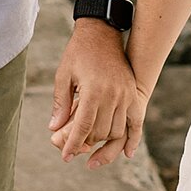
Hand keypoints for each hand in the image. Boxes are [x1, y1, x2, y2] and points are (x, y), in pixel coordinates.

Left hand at [49, 19, 142, 167]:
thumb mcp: (63, 75)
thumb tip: (54, 129)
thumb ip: (61, 103)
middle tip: (73, 148)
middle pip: (100, 132)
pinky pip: (136, 123)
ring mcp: (126, 96)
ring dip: (103, 142)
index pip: (83, 127)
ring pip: (117, 130)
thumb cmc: (78, 53)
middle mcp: (113, 96)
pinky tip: (126, 153)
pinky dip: (132, 140)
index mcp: (94, 91)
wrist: (102, 34)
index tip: (65, 157)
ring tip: (90, 145)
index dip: (73, 144)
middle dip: (86, 143)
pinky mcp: (133, 94)